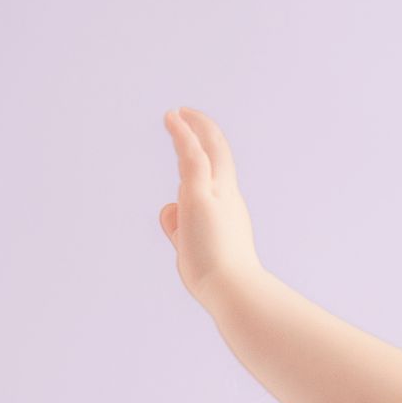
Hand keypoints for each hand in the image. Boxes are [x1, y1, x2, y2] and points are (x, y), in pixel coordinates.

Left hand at [158, 106, 262, 307]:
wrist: (232, 289)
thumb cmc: (216, 279)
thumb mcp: (191, 249)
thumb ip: (179, 228)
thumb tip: (169, 211)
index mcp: (229, 211)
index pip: (217, 178)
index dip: (207, 158)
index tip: (193, 147)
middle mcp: (227, 197)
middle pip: (219, 154)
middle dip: (205, 132)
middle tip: (189, 115)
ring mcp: (216, 194)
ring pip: (207, 149)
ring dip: (191, 127)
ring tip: (174, 113)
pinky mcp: (200, 195)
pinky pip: (192, 155)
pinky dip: (183, 134)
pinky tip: (172, 118)